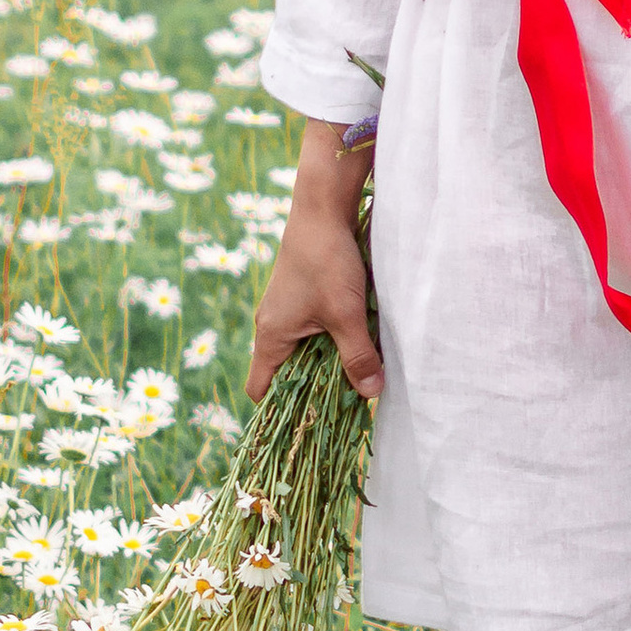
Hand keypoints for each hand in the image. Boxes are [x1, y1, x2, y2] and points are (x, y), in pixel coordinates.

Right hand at [247, 124, 381, 403]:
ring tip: (358, 370)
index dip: (280, 410)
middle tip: (346, 402)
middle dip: (313, 389)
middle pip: (286, 373)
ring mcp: (286, 309)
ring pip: (304, 350)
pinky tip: (359, 336)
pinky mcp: (303, 294)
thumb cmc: (327, 262)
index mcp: (270, 337)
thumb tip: (370, 395)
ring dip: (328, 360)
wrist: (323, 208)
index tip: (310, 422)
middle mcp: (272, 325)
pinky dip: (333, 338)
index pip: (260, 389)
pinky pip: (313, 329)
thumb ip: (358, 357)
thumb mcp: (346, 315)